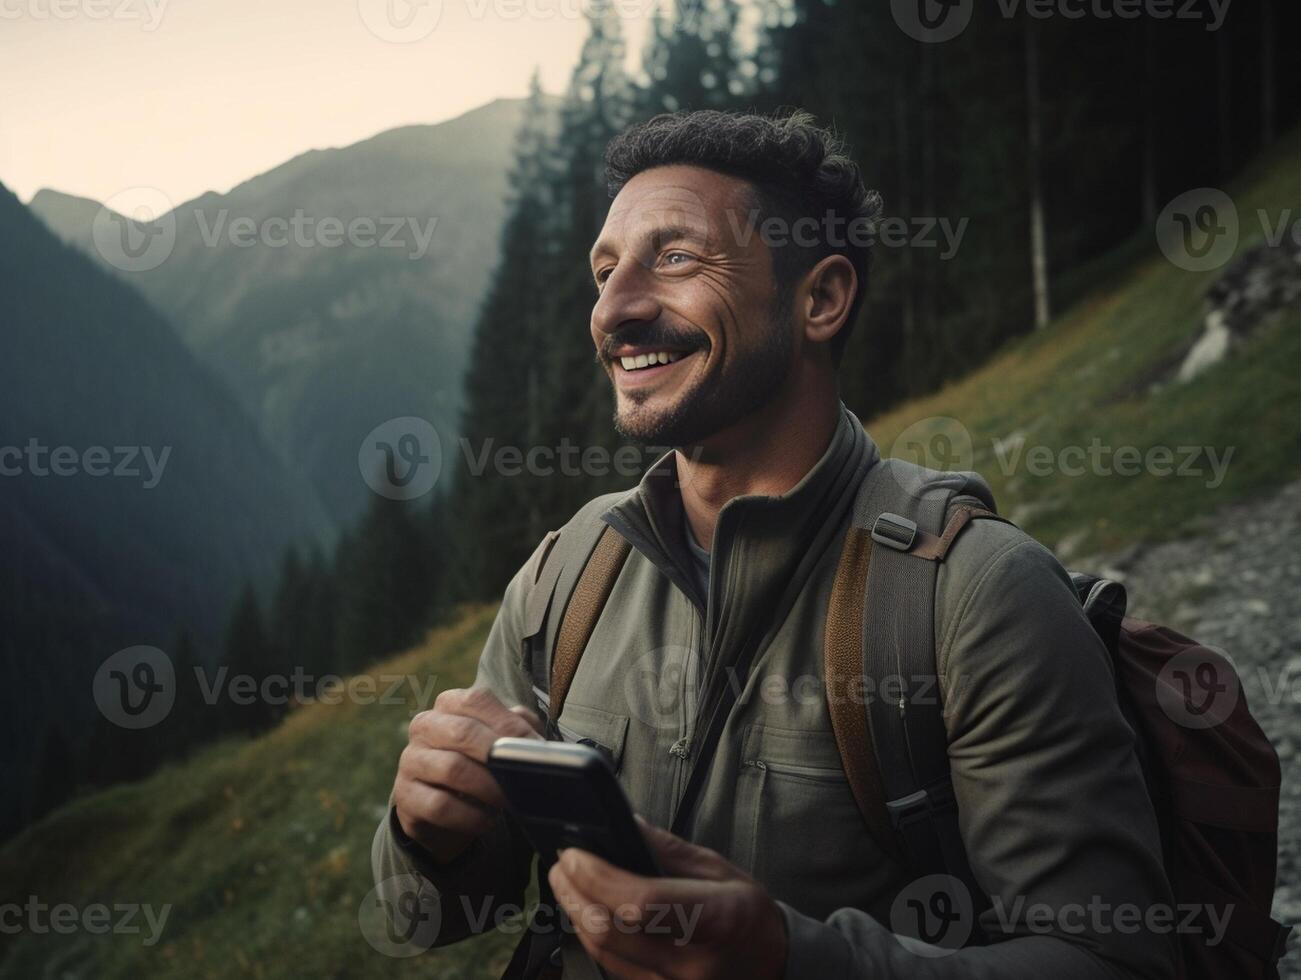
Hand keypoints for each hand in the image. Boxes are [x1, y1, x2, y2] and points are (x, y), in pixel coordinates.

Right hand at [393, 686, 541, 863]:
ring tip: (508, 801)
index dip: (509, 725)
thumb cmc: (479, 764)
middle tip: (524, 777)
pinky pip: (439, 805)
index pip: (477, 700)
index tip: (535, 749)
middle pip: (463, 732)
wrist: (443, 808)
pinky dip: (469, 816)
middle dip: (498, 757)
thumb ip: (518, 729)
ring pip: (452, 768)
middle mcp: (425, 725)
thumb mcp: (499, 740)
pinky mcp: (405, 795)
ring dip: (487, 788)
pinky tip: (487, 821)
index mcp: (449, 703)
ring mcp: (411, 759)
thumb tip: (536, 742)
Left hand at [547, 818, 787, 979]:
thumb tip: (626, 824)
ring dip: (576, 914)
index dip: (599, 878)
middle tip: (563, 865)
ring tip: (569, 883)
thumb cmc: (748, 918)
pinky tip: (588, 913)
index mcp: (714, 920)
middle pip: (609, 932)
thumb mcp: (719, 870)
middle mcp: (690, 963)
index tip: (576, 856)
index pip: (641, 902)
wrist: (771, 966)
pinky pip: (611, 968)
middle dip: (574, 893)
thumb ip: (668, 849)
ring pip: (602, 953)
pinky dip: (593, 937)